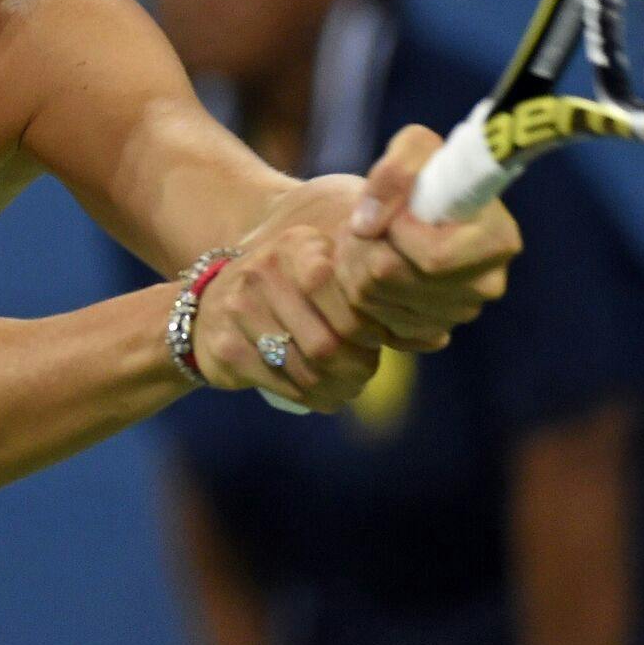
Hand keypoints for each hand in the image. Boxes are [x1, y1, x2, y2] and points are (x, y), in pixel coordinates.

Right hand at [187, 223, 383, 411]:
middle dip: (357, 368)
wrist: (205, 309)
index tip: (377, 338)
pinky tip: (324, 396)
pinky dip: (313, 398)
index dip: (369, 326)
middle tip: (365, 373)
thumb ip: (374, 299)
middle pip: (328, 340)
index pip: (345, 292)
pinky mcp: (226, 347)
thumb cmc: (286, 294)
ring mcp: (239, 308)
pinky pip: (283, 385)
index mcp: (295, 245)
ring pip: (307, 368)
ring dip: (338, 388)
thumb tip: (437, 337)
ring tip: (348, 388)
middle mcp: (263, 270)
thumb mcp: (322, 276)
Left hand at [341, 125, 518, 351]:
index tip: (393, 213)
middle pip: (392, 277)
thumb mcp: (415, 147)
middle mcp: (485, 285)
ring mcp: (456, 315)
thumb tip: (368, 225)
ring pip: (372, 298)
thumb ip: (395, 172)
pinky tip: (368, 267)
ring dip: (353, 263)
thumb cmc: (426, 173)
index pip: (434, 258)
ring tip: (367, 239)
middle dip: (364, 243)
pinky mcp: (427, 334)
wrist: (415, 209)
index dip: (398, 232)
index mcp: (498, 241)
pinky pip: (368, 322)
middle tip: (366, 223)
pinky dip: (355, 292)